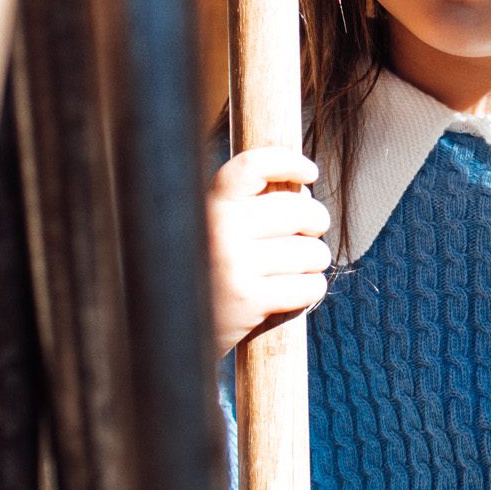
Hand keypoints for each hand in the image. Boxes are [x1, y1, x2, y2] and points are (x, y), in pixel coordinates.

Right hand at [207, 147, 331, 356]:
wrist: (174, 327)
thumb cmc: (209, 270)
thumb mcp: (215, 226)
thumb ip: (248, 204)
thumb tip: (303, 184)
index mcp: (211, 202)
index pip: (254, 165)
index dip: (289, 162)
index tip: (309, 173)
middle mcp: (221, 227)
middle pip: (301, 211)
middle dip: (316, 223)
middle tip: (308, 234)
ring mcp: (234, 264)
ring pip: (313, 252)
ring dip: (315, 262)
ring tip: (294, 269)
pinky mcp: (249, 300)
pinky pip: (310, 286)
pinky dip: (311, 290)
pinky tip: (291, 293)